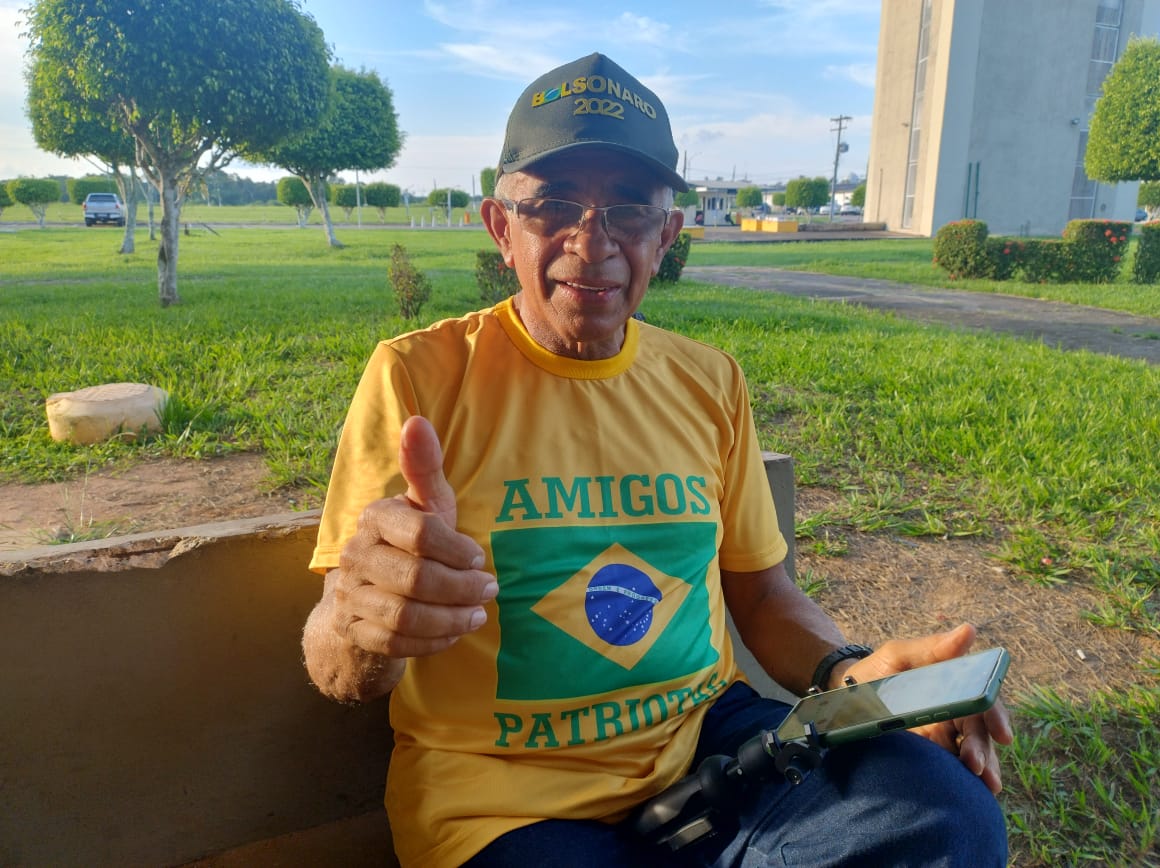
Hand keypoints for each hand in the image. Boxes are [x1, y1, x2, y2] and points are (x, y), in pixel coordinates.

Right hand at [332, 415, 497, 659]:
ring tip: (477, 614)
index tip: (478, 558)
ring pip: (405, 617)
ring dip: (451, 619)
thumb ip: (425, 467)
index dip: (456, 549)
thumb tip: (417, 421)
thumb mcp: (423, 505)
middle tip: (489, 590)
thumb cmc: (407, 544)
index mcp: (375, 518)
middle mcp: (354, 555)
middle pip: (415, 579)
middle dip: (461, 589)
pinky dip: (431, 642)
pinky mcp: (353, 632)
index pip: (420, 532)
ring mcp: (349, 596)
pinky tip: (453, 633)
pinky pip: (394, 645)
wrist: (362, 598)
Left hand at [841, 623, 1013, 793]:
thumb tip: (969, 631)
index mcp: (952, 688)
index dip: (995, 716)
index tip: (1001, 733)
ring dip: (980, 768)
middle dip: (983, 750)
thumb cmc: (875, 671)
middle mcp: (952, 714)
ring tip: (982, 785)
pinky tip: (968, 793)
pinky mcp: (927, 757)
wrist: (843, 696)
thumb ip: (931, 648)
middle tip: (976, 765)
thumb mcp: (897, 655)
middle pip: (978, 733)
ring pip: (969, 754)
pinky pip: (948, 769)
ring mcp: (940, 737)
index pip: (982, 703)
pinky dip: (962, 781)